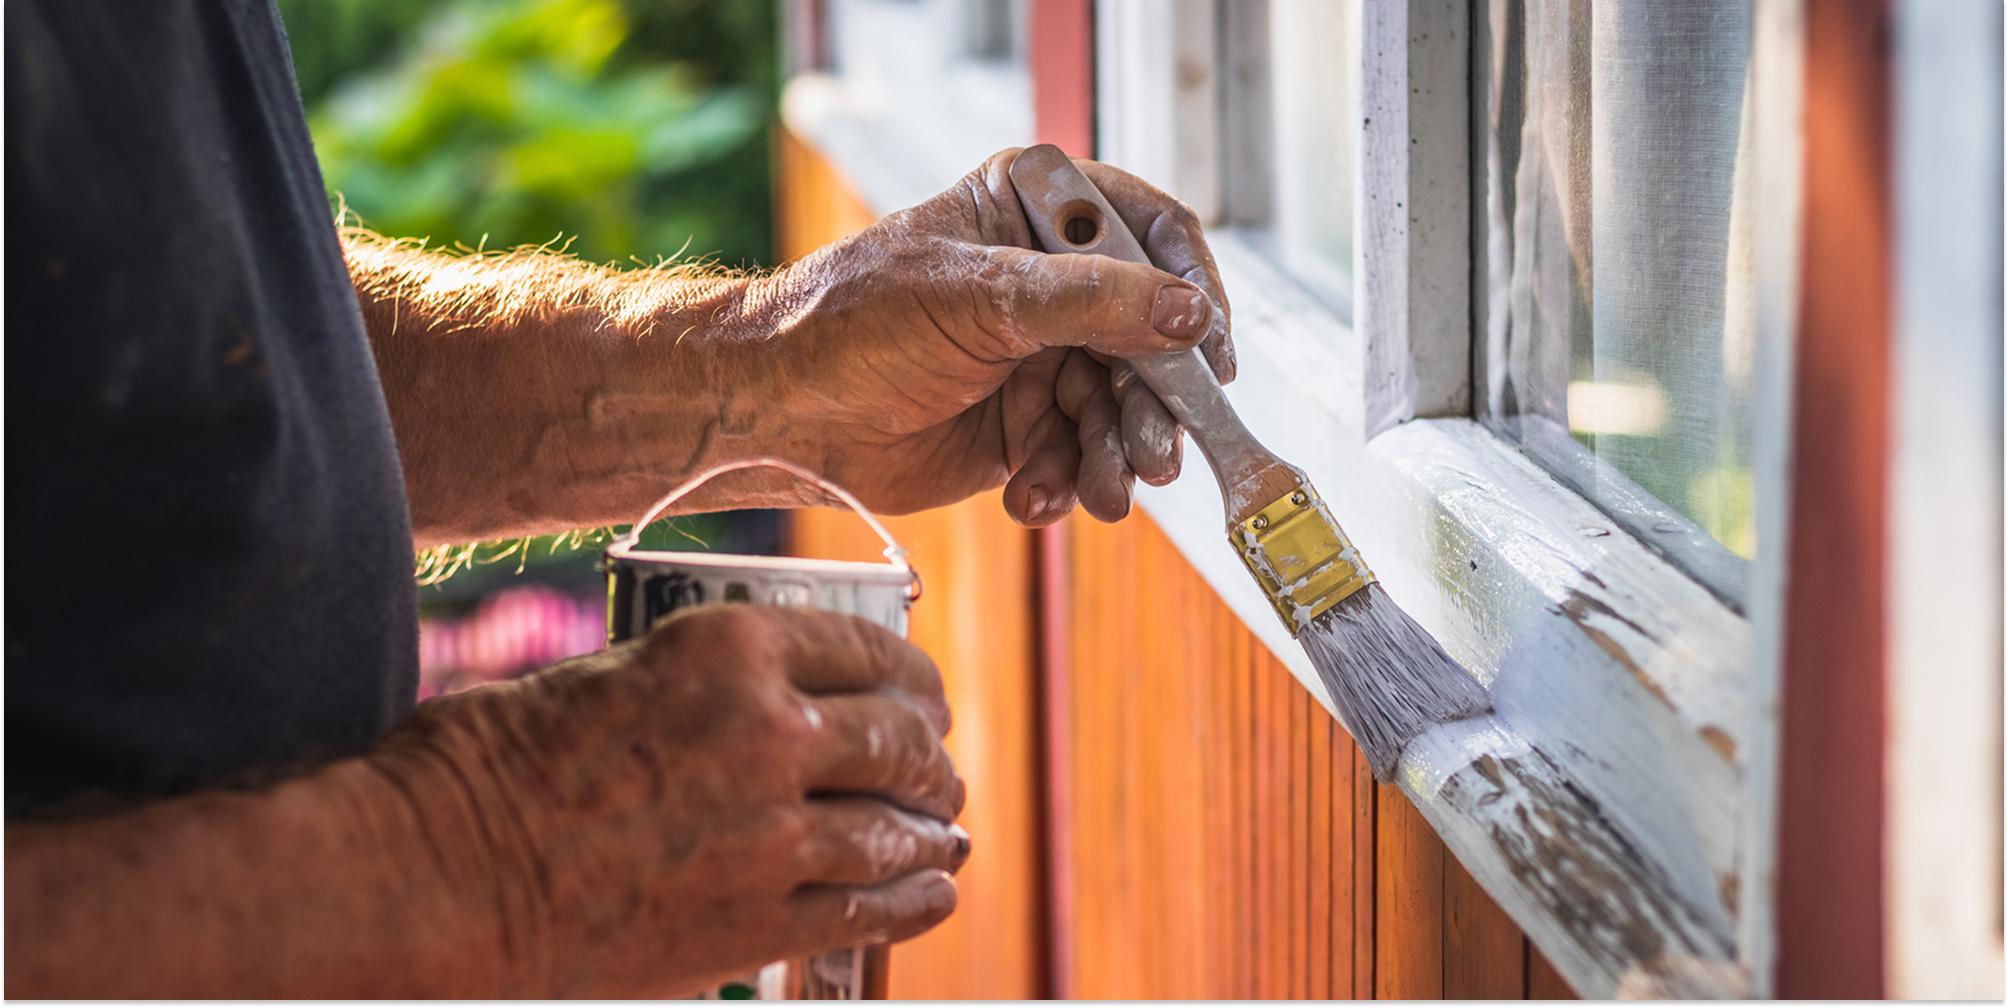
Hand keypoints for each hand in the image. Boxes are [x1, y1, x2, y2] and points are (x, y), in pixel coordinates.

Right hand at [369, 606, 966, 997]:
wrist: (439, 879)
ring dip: (929, 827)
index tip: (922, 692)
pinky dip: (915, 898)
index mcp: (731, 652)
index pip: (866, 650)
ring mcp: (771, 836)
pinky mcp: (756, 921)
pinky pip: (868, 908)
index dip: (910, 675)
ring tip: (942, 830)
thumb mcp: (610, 674)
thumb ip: (701, 684)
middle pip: (896, 739)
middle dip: (928, 753)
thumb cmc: (491, 765)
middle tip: (935, 765)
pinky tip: (936, 889)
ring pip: (895, 827)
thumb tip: (764, 698)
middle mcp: (769, 733)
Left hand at [743, 148, 1232, 524]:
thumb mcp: (979, 297)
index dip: (1192, 290)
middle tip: (1156, 454)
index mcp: (1037, 215)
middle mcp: (1050, 284)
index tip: (1208, 352)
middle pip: (1149, 338)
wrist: (779, 413)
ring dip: (1115, 457)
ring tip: (1101, 493)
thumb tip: (1188, 314)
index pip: (1151, 235)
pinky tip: (1033, 499)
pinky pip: (1077, 457)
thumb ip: (1091, 303)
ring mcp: (1040, 357)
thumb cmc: (852, 323)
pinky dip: (1065, 484)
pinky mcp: (1023, 426)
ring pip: (1119, 409)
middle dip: (1153, 402)